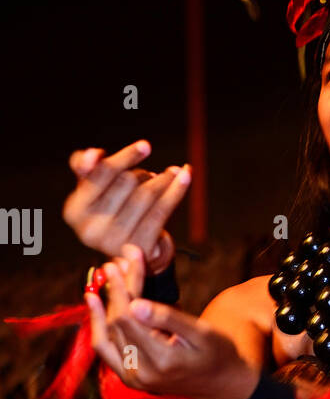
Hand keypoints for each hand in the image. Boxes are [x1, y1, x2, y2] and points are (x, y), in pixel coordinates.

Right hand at [64, 140, 190, 272]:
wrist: (130, 252)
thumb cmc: (110, 212)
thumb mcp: (93, 190)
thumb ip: (85, 167)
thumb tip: (92, 154)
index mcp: (74, 211)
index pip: (101, 174)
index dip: (124, 158)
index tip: (147, 146)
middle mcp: (90, 230)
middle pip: (126, 183)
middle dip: (142, 174)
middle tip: (154, 174)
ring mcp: (115, 241)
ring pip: (146, 195)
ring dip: (163, 179)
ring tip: (174, 173)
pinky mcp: (140, 247)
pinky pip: (162, 211)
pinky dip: (176, 191)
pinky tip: (187, 176)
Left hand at [86, 248, 259, 398]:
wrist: (221, 382)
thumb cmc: (218, 352)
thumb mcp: (202, 332)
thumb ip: (168, 318)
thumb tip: (136, 304)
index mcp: (162, 360)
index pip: (129, 316)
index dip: (125, 285)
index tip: (128, 257)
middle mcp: (142, 373)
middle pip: (118, 321)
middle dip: (117, 288)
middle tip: (118, 261)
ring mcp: (133, 378)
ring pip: (108, 332)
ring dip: (106, 301)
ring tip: (108, 273)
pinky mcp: (129, 377)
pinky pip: (106, 348)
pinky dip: (99, 323)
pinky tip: (93, 300)